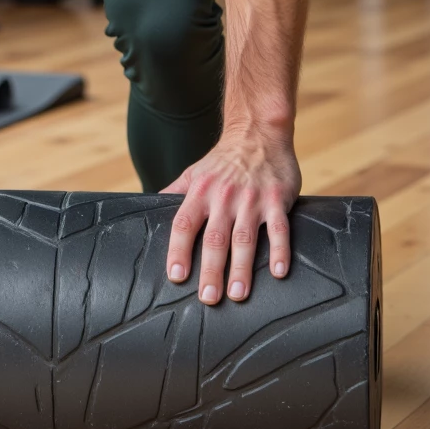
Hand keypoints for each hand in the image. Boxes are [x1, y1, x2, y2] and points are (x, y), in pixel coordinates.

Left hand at [159, 124, 301, 302]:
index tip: (176, 276)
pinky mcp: (277, 199)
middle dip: (210, 270)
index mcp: (201, 192)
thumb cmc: (224, 159)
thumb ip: (175, 192)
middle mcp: (224, 197)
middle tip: (208, 298)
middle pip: (214, 238)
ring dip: (241, 268)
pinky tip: (279, 272)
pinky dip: (280, 250)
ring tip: (238, 294)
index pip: (184, 224)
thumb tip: (149, 205)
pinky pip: (279, 228)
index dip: (178, 250)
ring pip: (244, 238)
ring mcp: (251, 199)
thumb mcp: (195, 172)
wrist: (258, 131)